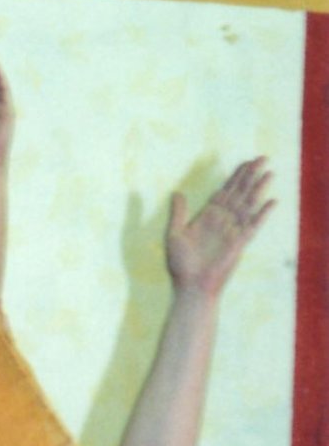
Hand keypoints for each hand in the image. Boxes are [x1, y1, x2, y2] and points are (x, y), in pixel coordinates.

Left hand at [166, 158, 274, 296]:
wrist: (190, 287)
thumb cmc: (180, 265)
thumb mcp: (174, 234)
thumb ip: (178, 213)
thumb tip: (177, 192)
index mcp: (208, 217)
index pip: (225, 191)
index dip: (235, 177)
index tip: (244, 163)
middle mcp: (223, 221)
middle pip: (240, 193)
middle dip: (250, 175)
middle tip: (262, 158)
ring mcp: (232, 231)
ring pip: (248, 204)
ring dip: (258, 188)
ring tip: (269, 172)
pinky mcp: (239, 243)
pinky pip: (253, 225)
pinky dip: (262, 213)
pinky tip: (272, 201)